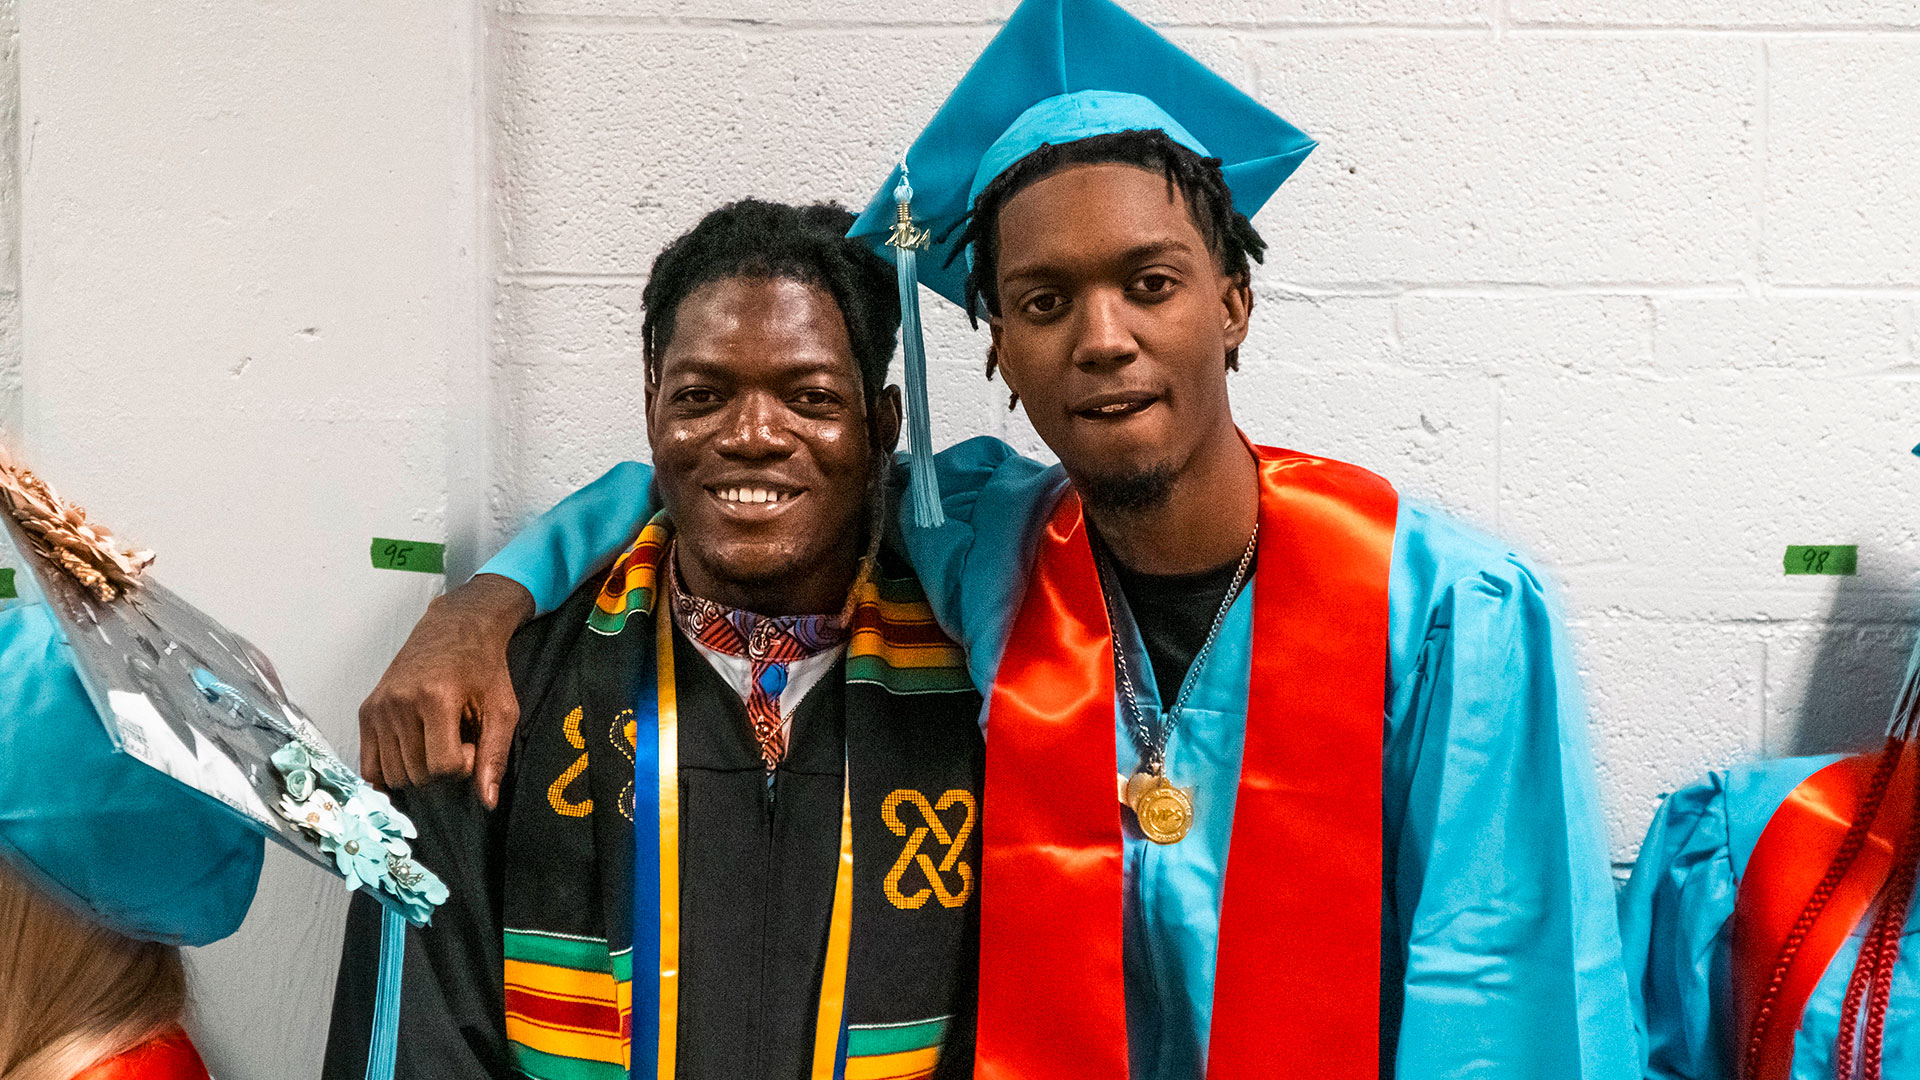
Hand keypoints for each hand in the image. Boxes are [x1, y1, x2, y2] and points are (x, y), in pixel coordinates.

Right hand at [358, 574, 534, 807]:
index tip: (472, 743)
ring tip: (435, 741)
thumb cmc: (484, 669)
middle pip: (418, 774)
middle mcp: (400, 703)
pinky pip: (369, 767)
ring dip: (418, 770)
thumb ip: (495, 755)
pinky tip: (411, 753)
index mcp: (436, 699)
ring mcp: (378, 707)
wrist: (455, 627)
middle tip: (455, 740)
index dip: (464, 764)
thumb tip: (488, 803)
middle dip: (442, 769)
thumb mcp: (502, 709)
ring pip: (394, 775)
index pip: (444, 766)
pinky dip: (389, 771)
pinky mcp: (366, 711)